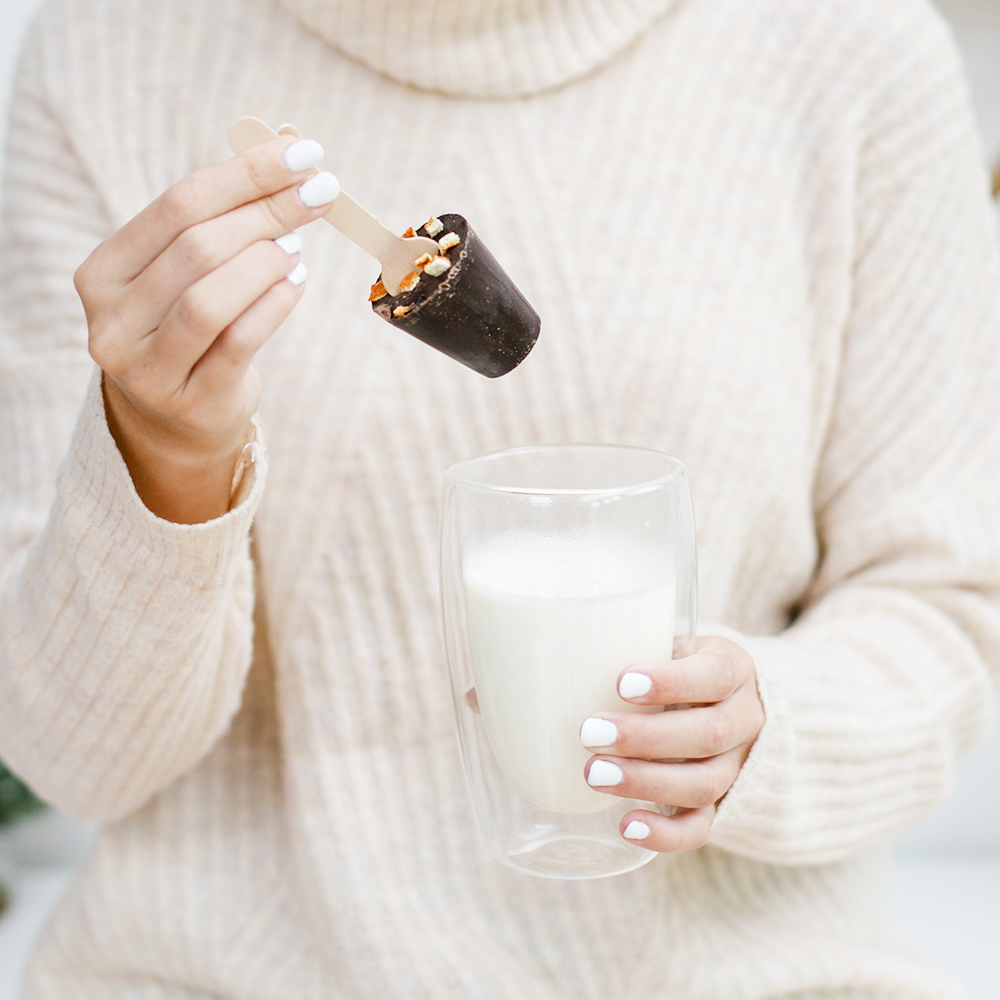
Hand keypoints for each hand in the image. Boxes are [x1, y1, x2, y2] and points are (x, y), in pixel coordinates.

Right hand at [75, 132, 339, 522]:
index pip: (178, 206)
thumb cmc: (187, 328)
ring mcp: (147, 368)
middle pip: (197, 248)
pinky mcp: (190, 401)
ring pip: (211, 299)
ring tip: (297, 247)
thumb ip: (224, 217)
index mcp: (103, 273)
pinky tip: (297, 282)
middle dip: (268, 212)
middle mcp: (113, 320)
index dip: (245, 175)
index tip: (302, 153)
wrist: (174, 419)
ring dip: (266, 263)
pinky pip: (239, 343)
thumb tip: (287, 143)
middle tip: (320, 194)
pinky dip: (275, 306)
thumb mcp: (187, 273)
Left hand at [579, 635, 763, 852]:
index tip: (622, 683)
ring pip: (705, 784)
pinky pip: (702, 827)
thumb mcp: (672, 643)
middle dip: (644, 738)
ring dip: (646, 781)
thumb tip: (564, 651)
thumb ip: (639, 643)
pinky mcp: (721, 803)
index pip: (715, 676)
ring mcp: (736, 766)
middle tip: (591, 732)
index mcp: (733, 670)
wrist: (728, 701)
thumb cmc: (680, 665)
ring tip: (594, 774)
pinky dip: (666, 834)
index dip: (671, 683)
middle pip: (708, 735)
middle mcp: (744, 720)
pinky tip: (626, 825)